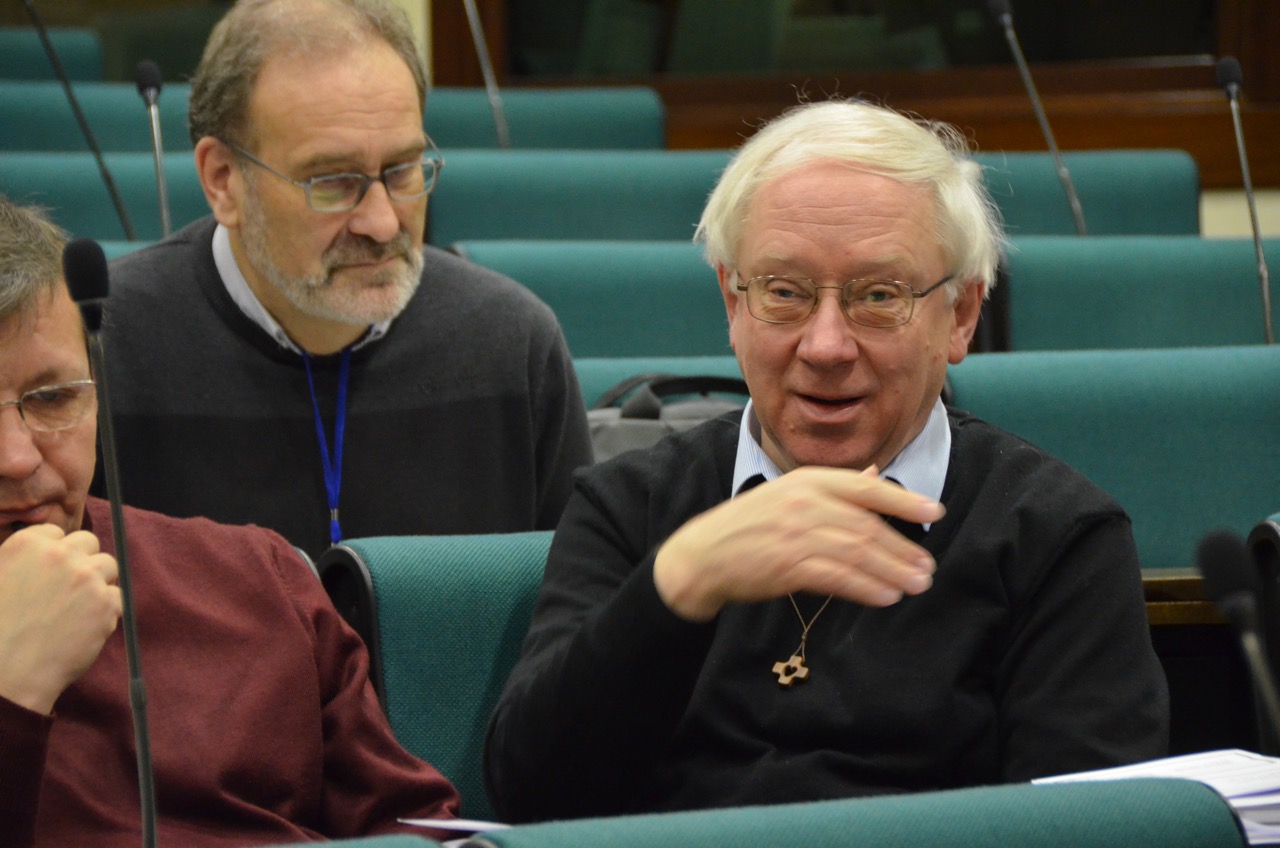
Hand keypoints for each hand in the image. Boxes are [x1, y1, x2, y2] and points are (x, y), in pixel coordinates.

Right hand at [0, 524, 121, 714]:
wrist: (7, 672)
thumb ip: (20, 562)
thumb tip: (42, 560)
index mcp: (28, 544)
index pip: (56, 533)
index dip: (56, 553)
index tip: (51, 572)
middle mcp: (60, 555)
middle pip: (88, 543)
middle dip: (81, 561)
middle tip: (69, 589)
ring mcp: (87, 577)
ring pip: (108, 566)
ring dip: (98, 582)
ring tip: (78, 608)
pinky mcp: (106, 603)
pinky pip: (117, 597)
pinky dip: (106, 611)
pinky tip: (85, 626)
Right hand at [653, 466, 944, 621]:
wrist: (702, 555)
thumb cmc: (749, 526)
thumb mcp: (789, 495)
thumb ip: (833, 488)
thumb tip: (874, 476)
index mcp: (807, 480)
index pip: (865, 487)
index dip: (903, 499)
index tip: (934, 512)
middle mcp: (804, 502)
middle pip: (867, 525)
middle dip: (903, 548)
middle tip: (928, 567)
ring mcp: (795, 533)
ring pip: (857, 551)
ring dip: (892, 570)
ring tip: (916, 584)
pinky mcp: (787, 565)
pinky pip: (838, 577)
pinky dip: (866, 588)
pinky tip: (885, 596)